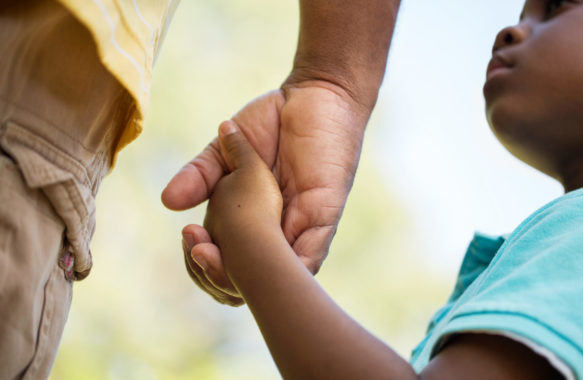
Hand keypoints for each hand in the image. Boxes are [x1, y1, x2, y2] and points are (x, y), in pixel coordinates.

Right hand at [162, 82, 368, 305]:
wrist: (314, 92)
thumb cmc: (274, 120)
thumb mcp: (227, 148)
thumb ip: (201, 174)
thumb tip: (167, 202)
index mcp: (253, 220)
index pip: (228, 260)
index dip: (206, 261)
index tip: (188, 239)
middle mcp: (277, 230)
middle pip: (250, 279)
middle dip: (221, 274)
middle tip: (199, 251)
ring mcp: (302, 226)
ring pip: (279, 276)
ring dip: (247, 275)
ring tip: (218, 258)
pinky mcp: (325, 214)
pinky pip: (312, 255)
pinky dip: (291, 267)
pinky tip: (270, 272)